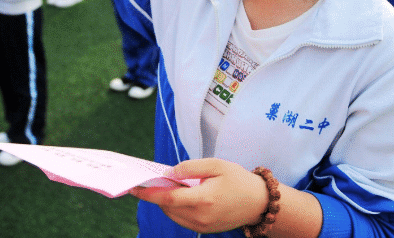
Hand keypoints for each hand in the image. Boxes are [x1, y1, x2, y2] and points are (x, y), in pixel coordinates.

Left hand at [129, 158, 267, 233]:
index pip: (169, 198)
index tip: (135, 188)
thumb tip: (170, 172)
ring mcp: (202, 226)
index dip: (149, 193)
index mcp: (204, 199)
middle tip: (147, 182)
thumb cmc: (239, 180)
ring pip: (172, 215)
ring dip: (164, 202)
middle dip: (155, 195)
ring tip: (163, 187)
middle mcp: (201, 217)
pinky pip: (181, 220)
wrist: (258, 203)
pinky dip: (174, 209)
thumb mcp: (217, 165)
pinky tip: (177, 196)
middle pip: (168, 207)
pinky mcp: (204, 230)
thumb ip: (191, 167)